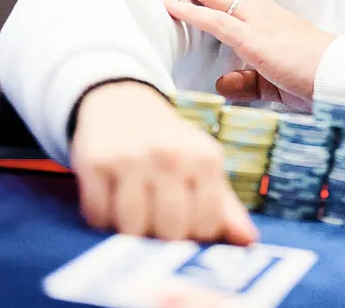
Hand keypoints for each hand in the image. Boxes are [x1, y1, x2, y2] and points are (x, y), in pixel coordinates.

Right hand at [70, 81, 256, 244]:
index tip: (185, 224)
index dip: (195, 236)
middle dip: (162, 237)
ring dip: (129, 231)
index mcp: (205, 158)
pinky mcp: (96, 162)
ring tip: (133, 211)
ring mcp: (131, 158)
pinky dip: (102, 218)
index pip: (207, 227)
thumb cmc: (169, 143)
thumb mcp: (202, 164)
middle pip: (170, 234)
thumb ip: (225, 206)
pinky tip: (110, 200)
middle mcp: (170, 155)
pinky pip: (99, 216)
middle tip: (156, 221)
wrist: (120, 102)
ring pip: (132, 230)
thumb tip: (249, 242)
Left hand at [146, 0, 336, 100]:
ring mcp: (257, 22)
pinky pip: (218, 22)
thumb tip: (224, 84)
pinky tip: (168, 2)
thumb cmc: (316, 77)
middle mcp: (260, 9)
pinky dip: (191, 12)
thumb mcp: (273, 77)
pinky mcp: (256, 42)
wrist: (343, 78)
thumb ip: (247, 80)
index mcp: (266, 13)